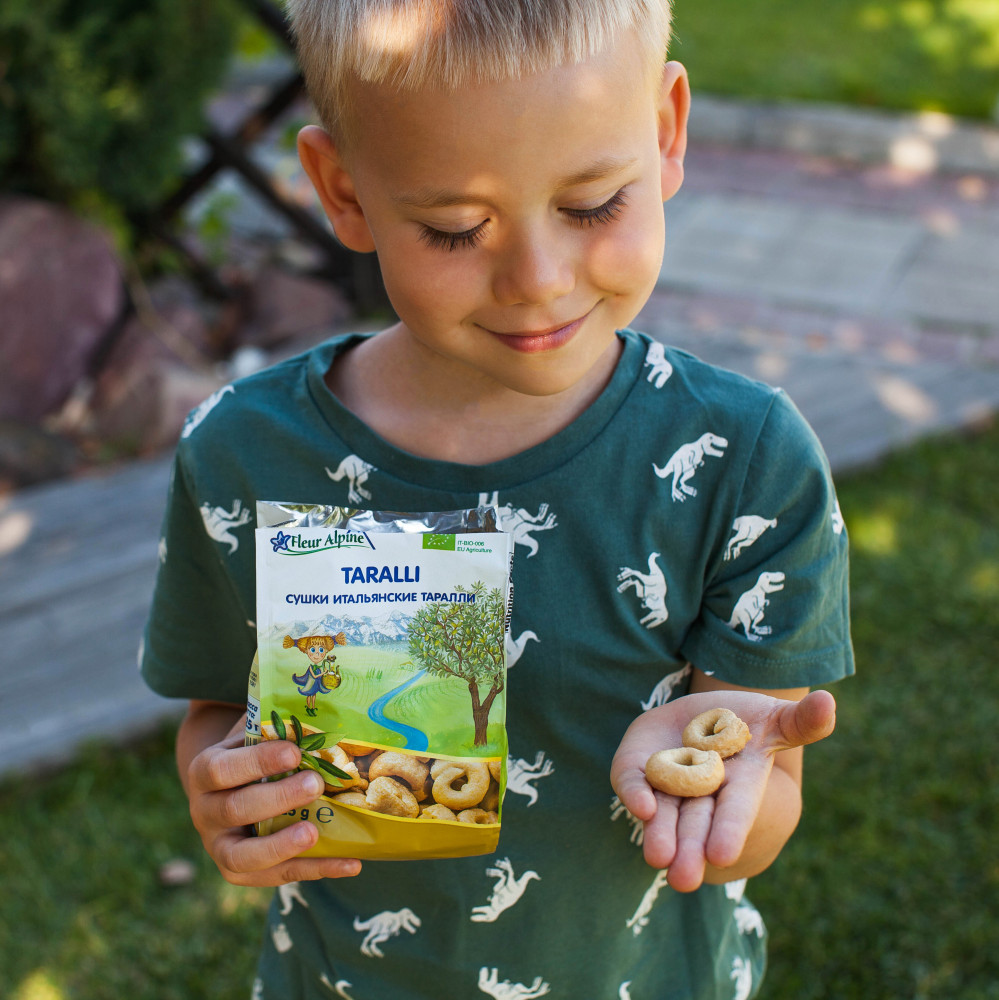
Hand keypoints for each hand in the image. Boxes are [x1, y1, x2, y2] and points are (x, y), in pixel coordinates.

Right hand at [185, 715, 361, 885]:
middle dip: (276, 798)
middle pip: (234, 810)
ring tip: (315, 832)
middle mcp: (204, 812)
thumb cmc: (252, 753)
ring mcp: (219, 846)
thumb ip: (277, 726)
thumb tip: (326, 707)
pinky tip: (351, 863)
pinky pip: (277, 877)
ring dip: (281, 846)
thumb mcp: (255, 734)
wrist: (228, 787)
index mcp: (205, 772)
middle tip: (315, 784)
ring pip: (242, 856)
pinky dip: (315, 870)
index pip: (222, 769)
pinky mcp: (240, 872)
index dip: (257, 762)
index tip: (294, 752)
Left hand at [610, 689, 834, 890]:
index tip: (721, 855)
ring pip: (663, 814)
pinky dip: (633, 793)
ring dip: (660, 835)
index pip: (736, 809)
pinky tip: (638, 807)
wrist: (699, 720)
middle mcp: (702, 792)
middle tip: (683, 878)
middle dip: (690, 848)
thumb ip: (802, 722)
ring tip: (657, 858)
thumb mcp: (775, 721)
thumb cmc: (745, 725)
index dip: (729, 830)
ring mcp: (667, 783)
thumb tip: (829, 702)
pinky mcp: (637, 769)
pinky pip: (630, 782)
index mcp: (740, 784)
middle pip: (696, 822)